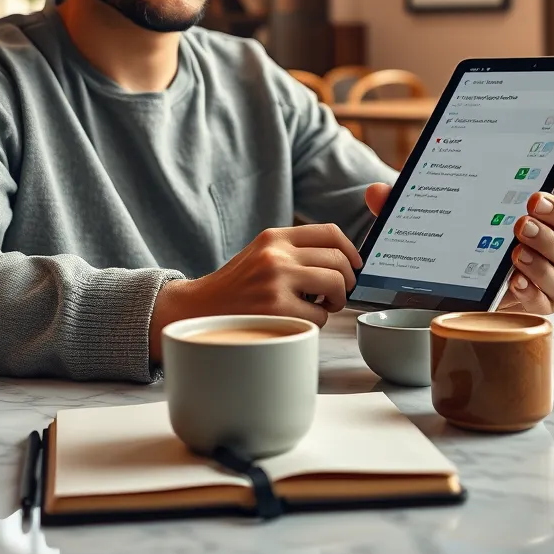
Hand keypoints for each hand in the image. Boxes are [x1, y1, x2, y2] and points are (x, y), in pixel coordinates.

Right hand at [149, 224, 362, 359]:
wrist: (200, 308)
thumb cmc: (237, 286)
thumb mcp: (262, 253)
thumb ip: (294, 250)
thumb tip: (342, 260)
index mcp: (275, 237)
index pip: (329, 231)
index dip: (350, 250)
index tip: (354, 264)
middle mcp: (276, 254)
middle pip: (338, 259)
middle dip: (346, 280)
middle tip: (336, 293)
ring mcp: (276, 281)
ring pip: (335, 285)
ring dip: (335, 301)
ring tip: (319, 306)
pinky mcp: (276, 309)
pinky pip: (320, 316)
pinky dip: (316, 321)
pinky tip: (298, 319)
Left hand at [364, 165, 553, 315]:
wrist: (471, 284)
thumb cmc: (469, 236)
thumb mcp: (444, 211)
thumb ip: (415, 199)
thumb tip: (377, 192)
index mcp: (552, 210)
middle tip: (527, 209)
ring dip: (545, 254)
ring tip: (516, 248)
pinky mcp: (545, 302)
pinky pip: (551, 298)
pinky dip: (534, 288)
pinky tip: (514, 282)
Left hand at [497, 162, 553, 313]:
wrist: (505, 265)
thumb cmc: (533, 228)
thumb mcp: (547, 206)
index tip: (535, 199)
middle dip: (546, 238)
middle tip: (522, 224)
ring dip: (537, 266)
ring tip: (517, 253)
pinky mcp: (544, 304)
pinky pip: (540, 303)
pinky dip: (528, 293)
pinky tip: (515, 281)